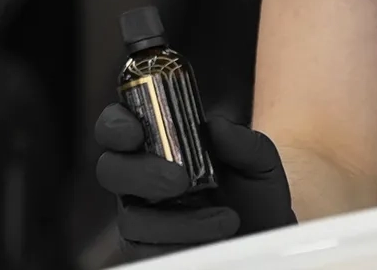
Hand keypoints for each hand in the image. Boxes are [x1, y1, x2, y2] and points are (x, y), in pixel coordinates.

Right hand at [95, 104, 295, 260]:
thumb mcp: (260, 164)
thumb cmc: (255, 198)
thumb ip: (243, 142)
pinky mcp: (149, 251)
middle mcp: (142, 181)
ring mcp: (143, 217)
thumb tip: (215, 126)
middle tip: (179, 181)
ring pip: (131, 217)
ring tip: (225, 220)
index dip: (115, 124)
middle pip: (110, 169)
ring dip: (178, 221)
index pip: (120, 127)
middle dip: (140, 172)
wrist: (266, 241)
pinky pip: (147, 251)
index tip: (133, 131)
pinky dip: (183, 244)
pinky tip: (214, 240)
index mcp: (159, 147)